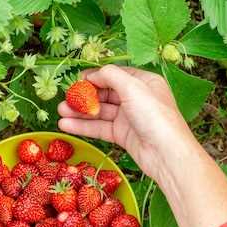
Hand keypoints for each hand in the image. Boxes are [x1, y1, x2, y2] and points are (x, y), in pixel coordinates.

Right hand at [58, 65, 198, 179]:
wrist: (166, 154)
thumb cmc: (155, 116)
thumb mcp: (133, 87)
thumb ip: (111, 76)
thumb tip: (93, 73)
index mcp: (144, 82)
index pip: (114, 75)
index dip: (95, 77)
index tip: (76, 81)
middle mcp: (136, 98)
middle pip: (105, 94)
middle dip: (84, 96)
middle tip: (65, 99)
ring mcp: (128, 118)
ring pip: (100, 112)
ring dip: (80, 112)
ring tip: (60, 112)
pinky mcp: (122, 135)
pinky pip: (99, 128)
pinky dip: (83, 126)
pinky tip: (66, 125)